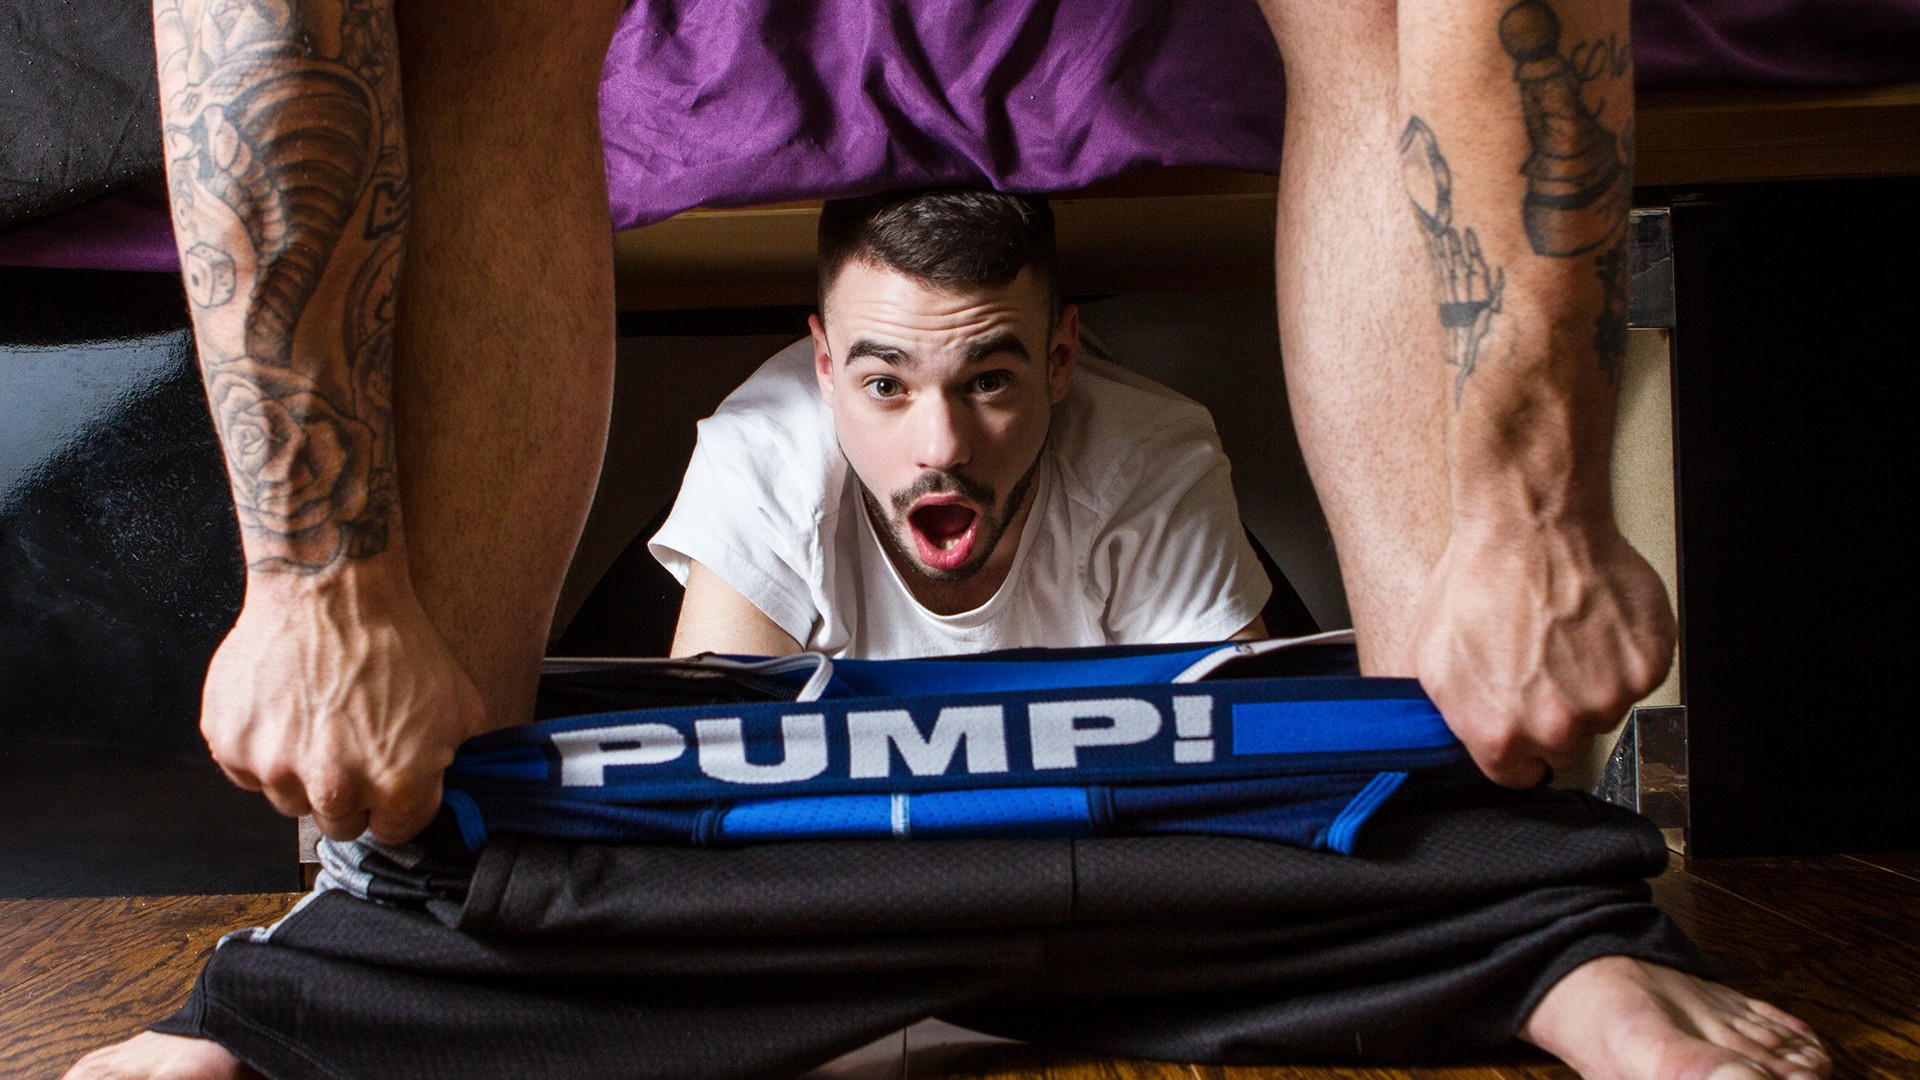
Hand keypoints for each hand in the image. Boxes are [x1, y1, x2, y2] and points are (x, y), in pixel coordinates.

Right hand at [200, 556, 484, 843]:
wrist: (329, 588)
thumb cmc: (393, 641)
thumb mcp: (459, 705)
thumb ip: (453, 762)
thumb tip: (451, 791)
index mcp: (394, 783)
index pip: (393, 831)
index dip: (393, 805)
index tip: (387, 784)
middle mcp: (332, 785)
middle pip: (337, 824)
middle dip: (348, 794)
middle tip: (349, 746)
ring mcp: (274, 767)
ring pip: (288, 799)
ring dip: (301, 771)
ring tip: (316, 717)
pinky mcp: (230, 744)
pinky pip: (245, 771)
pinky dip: (261, 748)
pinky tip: (283, 707)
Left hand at [1411, 519, 1675, 787]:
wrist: (1530, 523)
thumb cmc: (1477, 580)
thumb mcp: (1431, 658)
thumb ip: (1453, 716)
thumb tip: (1461, 739)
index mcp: (1500, 735)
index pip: (1517, 774)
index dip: (1515, 744)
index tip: (1518, 719)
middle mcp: (1558, 727)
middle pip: (1564, 747)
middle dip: (1552, 715)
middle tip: (1540, 664)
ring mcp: (1608, 699)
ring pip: (1603, 712)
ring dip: (1588, 683)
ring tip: (1563, 633)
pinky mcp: (1647, 667)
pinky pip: (1636, 679)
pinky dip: (1622, 656)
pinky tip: (1593, 622)